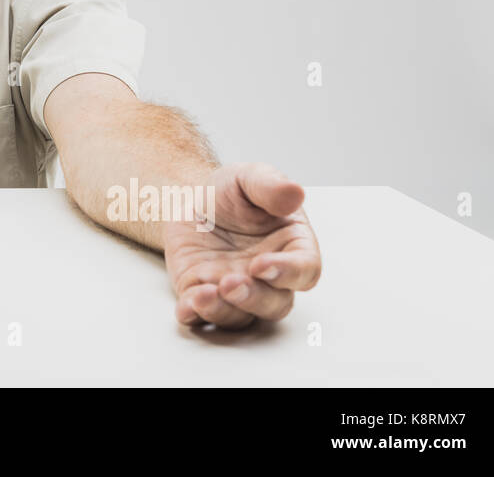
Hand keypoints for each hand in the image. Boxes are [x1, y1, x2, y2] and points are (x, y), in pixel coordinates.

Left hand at [163, 162, 320, 329]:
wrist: (190, 198)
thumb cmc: (231, 193)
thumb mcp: (249, 178)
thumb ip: (272, 186)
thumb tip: (295, 192)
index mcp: (292, 247)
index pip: (305, 270)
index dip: (287, 272)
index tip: (262, 264)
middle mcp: (269, 278)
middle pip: (274, 303)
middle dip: (253, 298)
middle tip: (231, 283)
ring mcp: (237, 290)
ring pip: (239, 316)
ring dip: (223, 310)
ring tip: (204, 295)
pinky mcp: (203, 294)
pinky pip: (202, 315)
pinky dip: (195, 314)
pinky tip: (188, 304)